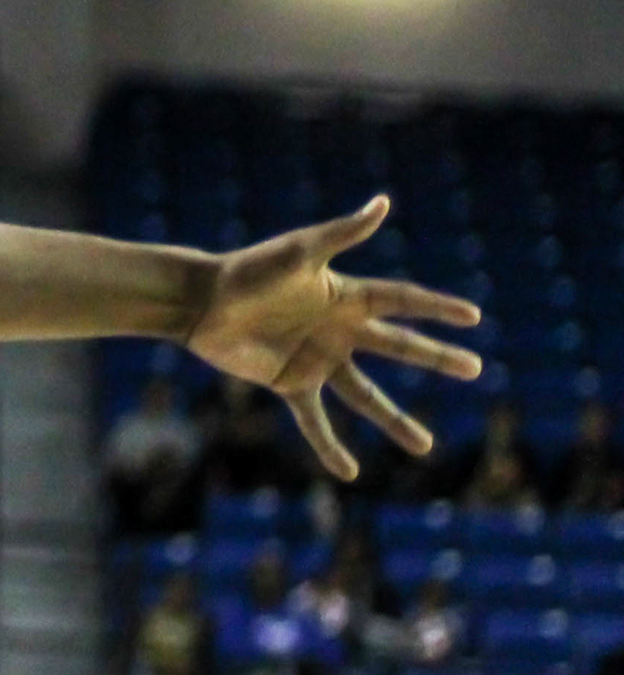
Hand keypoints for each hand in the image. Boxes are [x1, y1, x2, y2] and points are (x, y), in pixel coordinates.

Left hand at [184, 196, 482, 480]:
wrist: (200, 302)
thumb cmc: (247, 270)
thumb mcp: (298, 252)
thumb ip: (342, 233)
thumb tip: (382, 202)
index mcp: (345, 295)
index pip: (403, 300)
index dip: (437, 307)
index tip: (473, 316)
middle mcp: (338, 329)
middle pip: (399, 346)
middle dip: (437, 358)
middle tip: (475, 370)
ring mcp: (317, 359)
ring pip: (366, 396)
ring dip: (395, 421)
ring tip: (425, 447)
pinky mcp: (290, 382)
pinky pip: (315, 420)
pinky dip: (329, 446)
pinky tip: (349, 472)